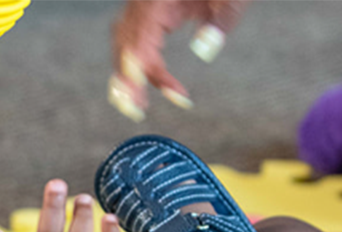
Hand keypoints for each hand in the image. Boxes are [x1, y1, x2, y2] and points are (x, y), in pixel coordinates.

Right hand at [108, 0, 248, 120]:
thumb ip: (220, 21)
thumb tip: (205, 51)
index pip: (144, 43)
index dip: (154, 74)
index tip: (179, 96)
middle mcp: (143, 1)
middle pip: (124, 45)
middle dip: (127, 80)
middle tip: (136, 110)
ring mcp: (142, 3)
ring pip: (122, 41)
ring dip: (126, 71)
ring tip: (135, 102)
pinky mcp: (149, 7)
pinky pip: (131, 34)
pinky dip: (133, 58)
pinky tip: (144, 77)